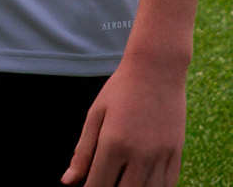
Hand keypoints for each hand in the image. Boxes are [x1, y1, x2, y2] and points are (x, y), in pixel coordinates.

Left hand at [61, 53, 186, 186]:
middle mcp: (139, 155)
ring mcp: (161, 157)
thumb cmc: (120, 89)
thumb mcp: (95, 114)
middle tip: (104, 180)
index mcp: (113, 143)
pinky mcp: (177, 156)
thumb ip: (82, 152)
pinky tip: (142, 180)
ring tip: (122, 179)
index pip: (98, 186)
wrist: (156, 69)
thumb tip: (68, 182)